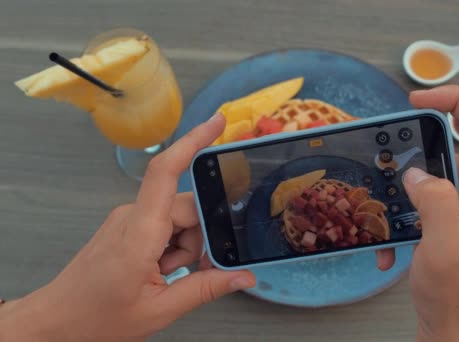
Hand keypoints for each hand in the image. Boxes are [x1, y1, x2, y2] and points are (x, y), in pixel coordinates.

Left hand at [0, 113, 255, 341]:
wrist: (58, 319)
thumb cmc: (97, 316)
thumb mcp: (160, 309)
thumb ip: (205, 289)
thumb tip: (243, 276)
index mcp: (139, 232)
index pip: (166, 172)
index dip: (193, 141)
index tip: (218, 122)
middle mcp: (133, 215)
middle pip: (187, 207)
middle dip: (199, 240)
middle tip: (189, 272)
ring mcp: (129, 218)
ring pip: (179, 218)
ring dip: (185, 247)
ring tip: (166, 277)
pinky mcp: (129, 225)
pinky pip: (165, 224)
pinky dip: (173, 246)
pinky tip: (161, 270)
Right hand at [377, 85, 458, 340]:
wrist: (453, 327)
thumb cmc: (456, 295)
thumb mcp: (444, 249)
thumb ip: (436, 203)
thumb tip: (416, 172)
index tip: (419, 101)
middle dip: (423, 136)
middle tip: (392, 143)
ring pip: (436, 165)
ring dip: (405, 178)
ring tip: (381, 198)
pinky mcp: (448, 215)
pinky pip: (423, 194)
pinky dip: (401, 209)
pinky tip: (389, 242)